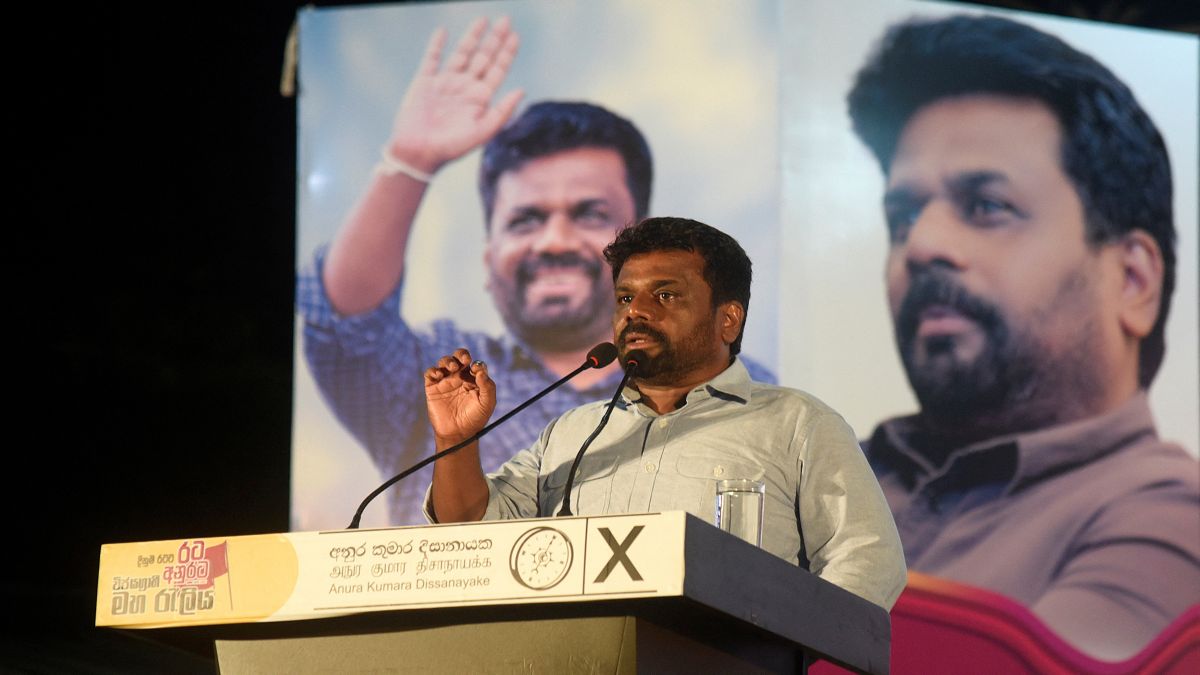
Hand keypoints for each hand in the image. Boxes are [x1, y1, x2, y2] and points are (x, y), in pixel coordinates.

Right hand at [386, 17, 523, 175]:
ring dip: (472, 37)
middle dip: (494, 40)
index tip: (515, 36)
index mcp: (480, 99)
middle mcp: (465, 88)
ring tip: (483, 20)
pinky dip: (436, 45)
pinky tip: (443, 32)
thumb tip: (522, 89)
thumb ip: (503, 111)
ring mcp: (445, 83)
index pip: (497, 71)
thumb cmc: (452, 148)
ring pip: (462, 54)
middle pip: (483, 58)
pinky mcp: (425, 82)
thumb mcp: (483, 132)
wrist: (419, 153)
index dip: (506, 53)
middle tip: (505, 20)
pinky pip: (432, 58)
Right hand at [424, 349, 496, 445]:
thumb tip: (480, 370)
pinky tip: (439, 375)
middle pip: (459, 357)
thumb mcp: (487, 403)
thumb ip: (488, 387)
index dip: (476, 364)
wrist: (458, 434)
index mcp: (474, 380)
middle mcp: (460, 377)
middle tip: (464, 359)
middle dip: (461, 354)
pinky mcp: (433, 387)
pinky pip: (430, 373)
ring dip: (448, 361)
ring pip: (444, 362)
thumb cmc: (475, 419)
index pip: (475, 364)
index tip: (476, 370)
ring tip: (452, 368)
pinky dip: (433, 370)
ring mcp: (446, 381)